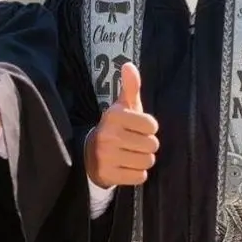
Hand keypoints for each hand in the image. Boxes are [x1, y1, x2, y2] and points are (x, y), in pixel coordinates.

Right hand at [84, 62, 158, 187]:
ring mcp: (107, 156)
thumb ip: (130, 87)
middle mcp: (108, 135)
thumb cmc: (115, 128)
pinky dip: (136, 174)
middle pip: (152, 145)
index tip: (137, 128)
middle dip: (147, 146)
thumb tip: (129, 64)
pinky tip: (126, 167)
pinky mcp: (109, 175)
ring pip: (147, 161)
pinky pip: (140, 177)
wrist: (89, 154)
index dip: (149, 128)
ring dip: (143, 160)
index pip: (152, 125)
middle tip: (133, 143)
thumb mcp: (122, 107)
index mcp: (114, 116)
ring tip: (130, 155)